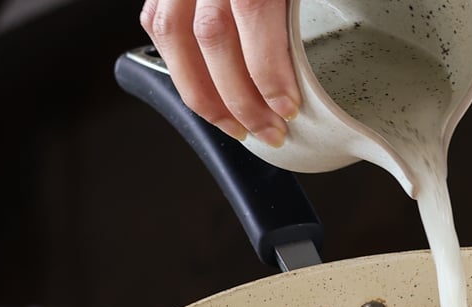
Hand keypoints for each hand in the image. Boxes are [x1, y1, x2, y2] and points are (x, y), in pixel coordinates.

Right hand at [140, 0, 300, 147]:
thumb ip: (304, 15)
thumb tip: (315, 68)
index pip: (253, 10)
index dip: (268, 70)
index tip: (286, 107)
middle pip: (212, 34)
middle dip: (240, 99)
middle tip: (268, 130)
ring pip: (173, 34)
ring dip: (203, 95)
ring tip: (234, 125)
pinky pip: (157, 24)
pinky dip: (178, 68)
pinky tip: (206, 93)